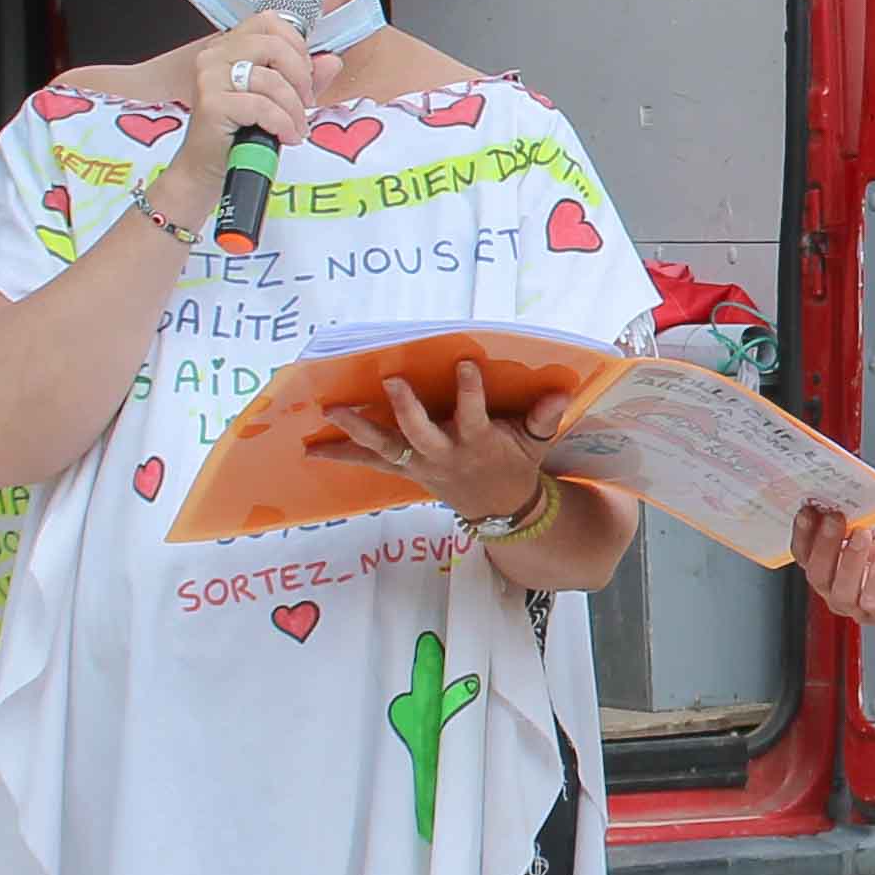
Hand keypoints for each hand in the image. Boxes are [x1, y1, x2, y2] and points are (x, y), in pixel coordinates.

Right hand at [157, 8, 317, 213]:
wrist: (208, 169)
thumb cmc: (240, 133)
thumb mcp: (280, 100)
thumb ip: (306, 78)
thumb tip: (332, 60)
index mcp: (229, 46)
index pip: (270, 22)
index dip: (297, 46)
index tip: (305, 75)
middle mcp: (215, 55)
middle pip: (274, 46)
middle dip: (301, 77)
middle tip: (305, 103)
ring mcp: (210, 78)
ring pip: (271, 80)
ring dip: (294, 109)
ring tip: (295, 128)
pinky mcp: (212, 103)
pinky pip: (262, 106)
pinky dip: (282, 124)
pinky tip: (285, 137)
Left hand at [326, 364, 559, 524]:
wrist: (500, 511)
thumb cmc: (515, 465)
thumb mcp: (535, 443)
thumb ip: (544, 418)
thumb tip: (562, 392)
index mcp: (477, 442)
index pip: (474, 414)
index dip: (470, 392)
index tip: (465, 363)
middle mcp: (444, 454)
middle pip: (419, 432)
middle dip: (405, 408)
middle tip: (391, 381)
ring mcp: (420, 464)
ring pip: (385, 447)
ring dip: (357, 430)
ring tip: (332, 411)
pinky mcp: (405, 470)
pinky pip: (370, 462)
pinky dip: (342, 455)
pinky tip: (312, 450)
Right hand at [796, 504, 874, 624]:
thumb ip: (856, 513)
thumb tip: (836, 500)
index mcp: (831, 561)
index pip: (804, 553)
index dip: (802, 534)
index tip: (808, 512)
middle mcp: (838, 586)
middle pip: (817, 573)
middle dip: (824, 544)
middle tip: (835, 519)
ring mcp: (858, 604)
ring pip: (840, 591)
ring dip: (850, 559)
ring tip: (864, 533)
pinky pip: (872, 599)